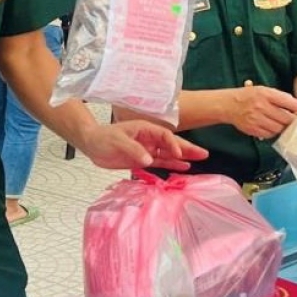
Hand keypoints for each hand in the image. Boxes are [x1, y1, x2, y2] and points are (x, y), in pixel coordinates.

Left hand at [78, 120, 207, 171]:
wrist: (92, 145)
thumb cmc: (103, 138)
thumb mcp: (118, 141)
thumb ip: (134, 150)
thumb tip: (149, 160)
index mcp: (145, 129)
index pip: (164, 136)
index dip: (173, 144)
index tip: (179, 154)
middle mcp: (149, 139)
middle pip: (172, 143)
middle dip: (187, 148)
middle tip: (204, 153)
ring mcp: (147, 149)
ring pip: (169, 153)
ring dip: (183, 157)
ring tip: (200, 159)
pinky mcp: (143, 160)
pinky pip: (161, 162)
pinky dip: (172, 165)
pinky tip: (184, 167)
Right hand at [231, 85, 296, 138]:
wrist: (229, 105)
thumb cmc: (249, 96)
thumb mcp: (263, 90)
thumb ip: (279, 97)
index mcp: (265, 94)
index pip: (286, 101)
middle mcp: (261, 106)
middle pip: (285, 117)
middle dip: (293, 120)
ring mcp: (257, 119)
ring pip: (279, 128)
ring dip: (284, 127)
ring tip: (285, 124)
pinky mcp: (254, 129)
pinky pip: (270, 134)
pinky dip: (274, 132)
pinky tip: (273, 127)